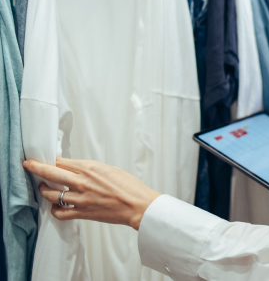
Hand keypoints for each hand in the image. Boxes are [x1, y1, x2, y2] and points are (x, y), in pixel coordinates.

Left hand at [23, 158, 160, 229]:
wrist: (136, 204)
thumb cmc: (128, 186)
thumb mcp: (109, 169)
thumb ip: (91, 169)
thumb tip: (78, 169)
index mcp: (90, 167)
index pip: (62, 162)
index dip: (50, 159)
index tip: (43, 158)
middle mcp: (82, 182)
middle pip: (51, 173)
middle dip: (37, 168)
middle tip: (28, 165)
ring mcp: (80, 198)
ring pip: (51, 194)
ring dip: (44, 190)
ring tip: (43, 188)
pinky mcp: (82, 213)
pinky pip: (60, 213)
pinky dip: (54, 209)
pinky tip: (55, 206)